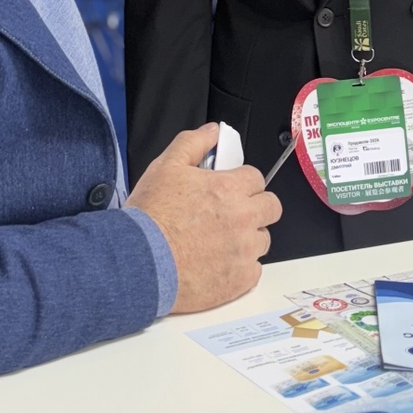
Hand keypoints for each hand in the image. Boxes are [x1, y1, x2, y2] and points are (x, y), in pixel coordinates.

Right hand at [127, 123, 282, 313]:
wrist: (140, 263)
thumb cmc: (151, 218)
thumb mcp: (165, 167)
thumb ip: (193, 143)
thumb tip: (212, 132)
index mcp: (229, 189)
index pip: (257, 178)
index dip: (242, 182)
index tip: (231, 188)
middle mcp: (243, 219)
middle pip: (272, 207)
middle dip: (256, 206)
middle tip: (233, 212)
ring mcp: (244, 252)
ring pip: (263, 241)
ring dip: (248, 238)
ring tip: (220, 241)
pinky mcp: (239, 281)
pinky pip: (254, 272)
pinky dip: (241, 269)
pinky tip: (219, 264)